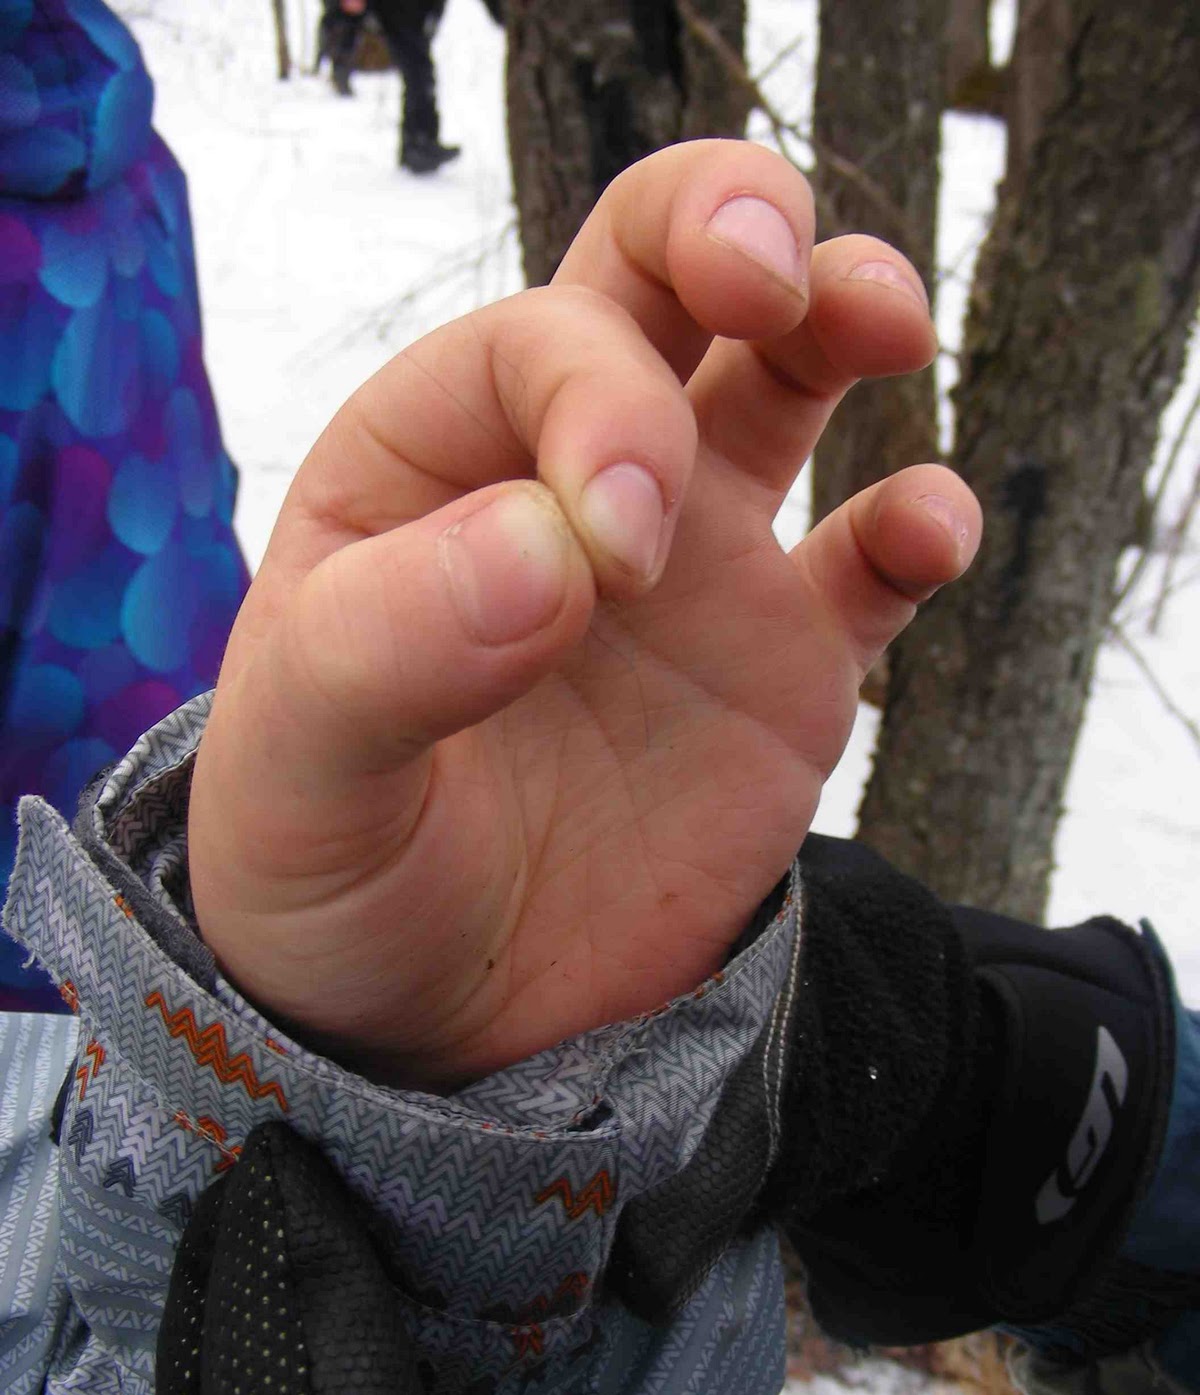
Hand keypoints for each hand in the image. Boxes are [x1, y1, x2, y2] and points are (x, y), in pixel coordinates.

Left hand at [189, 140, 979, 1087]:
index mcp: (428, 469)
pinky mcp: (780, 667)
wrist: (437, 1021)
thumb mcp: (301, 780)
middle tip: (770, 268)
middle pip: (652, 280)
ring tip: (886, 320)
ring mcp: (687, 568)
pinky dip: (917, 526)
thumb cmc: (332, 878)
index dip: (603, 412)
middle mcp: (564, 486)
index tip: (615, 562)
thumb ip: (385, 654)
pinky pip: (867, 567)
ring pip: (779, 377)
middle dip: (724, 225)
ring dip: (845, 312)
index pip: (538, 347)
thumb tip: (550, 554)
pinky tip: (928, 531)